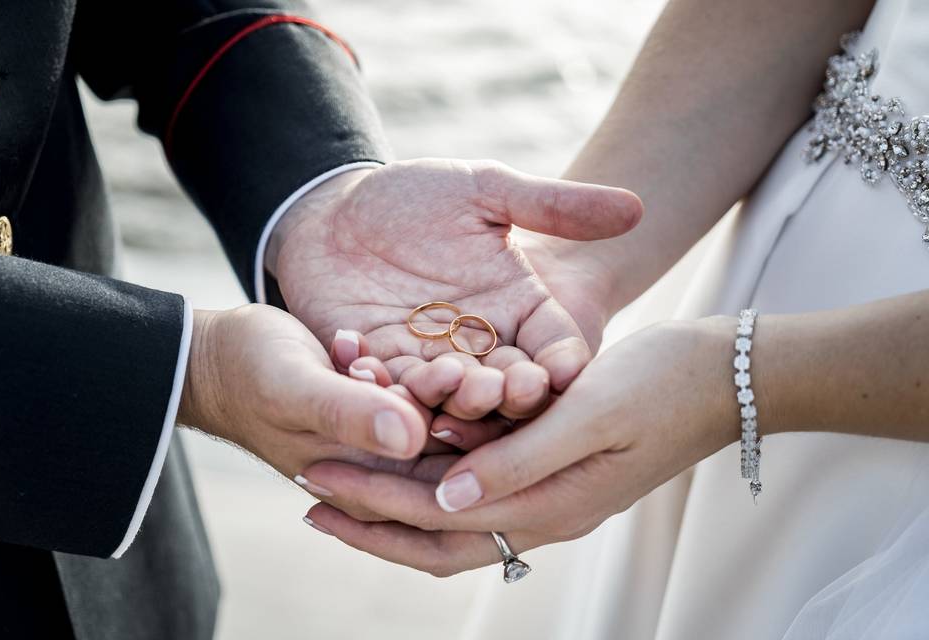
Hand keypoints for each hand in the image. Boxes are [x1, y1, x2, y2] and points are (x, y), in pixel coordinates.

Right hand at [177, 304, 432, 478]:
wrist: (214, 359)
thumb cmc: (247, 375)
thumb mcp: (294, 390)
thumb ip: (349, 415)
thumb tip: (412, 436)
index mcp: (366, 488)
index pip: (447, 475)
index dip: (465, 424)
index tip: (451, 372)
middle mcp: (378, 473)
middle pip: (448, 445)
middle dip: (446, 396)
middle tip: (431, 354)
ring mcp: (378, 443)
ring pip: (433, 411)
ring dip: (416, 373)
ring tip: (365, 351)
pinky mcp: (377, 410)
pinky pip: (411, 388)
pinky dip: (393, 364)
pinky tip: (348, 342)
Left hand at [266, 159, 641, 418]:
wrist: (334, 210)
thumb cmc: (414, 195)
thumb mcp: (485, 191)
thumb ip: (552, 205)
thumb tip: (636, 207)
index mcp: (518, 309)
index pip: (553, 347)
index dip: (560, 363)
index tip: (562, 371)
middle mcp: (481, 346)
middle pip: (507, 385)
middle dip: (507, 392)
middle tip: (503, 390)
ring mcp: (431, 364)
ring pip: (450, 397)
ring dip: (451, 397)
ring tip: (448, 383)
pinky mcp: (380, 371)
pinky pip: (387, 390)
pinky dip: (385, 388)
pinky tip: (376, 374)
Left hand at [293, 318, 739, 576]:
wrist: (724, 378)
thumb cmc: (664, 387)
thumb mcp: (592, 415)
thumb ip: (520, 460)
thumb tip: (445, 500)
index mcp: (547, 505)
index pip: (436, 516)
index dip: (371, 500)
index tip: (313, 476)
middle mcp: (540, 509)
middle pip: (434, 533)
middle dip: (368, 514)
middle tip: (306, 489)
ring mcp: (547, 492)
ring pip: (451, 514)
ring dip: (393, 499)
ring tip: (340, 476)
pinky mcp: (551, 466)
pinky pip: (476, 484)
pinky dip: (431, 473)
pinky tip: (405, 447)